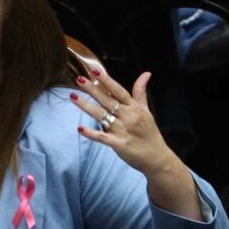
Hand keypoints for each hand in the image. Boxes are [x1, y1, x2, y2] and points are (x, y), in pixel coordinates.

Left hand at [70, 70, 202, 220]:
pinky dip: (91, 133)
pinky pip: (102, 137)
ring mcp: (122, 131)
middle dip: (93, 89)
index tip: (95, 71)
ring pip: (101, 116)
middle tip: (79, 79)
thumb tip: (146, 73)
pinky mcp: (118, 144)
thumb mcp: (146, 110)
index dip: (107, 81)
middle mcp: (128, 117)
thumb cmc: (150, 132)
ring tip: (72, 96)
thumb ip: (141, 92)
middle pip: (107, 100)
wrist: (156, 157)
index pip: (119, 91)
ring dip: (86, 106)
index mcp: (134, 108)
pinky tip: (80, 128)